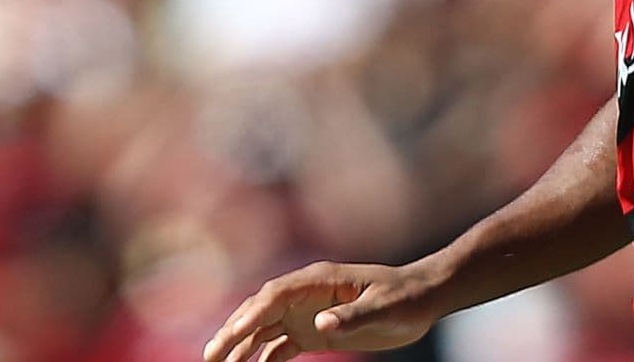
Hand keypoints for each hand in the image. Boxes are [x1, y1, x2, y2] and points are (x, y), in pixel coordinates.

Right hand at [202, 260, 443, 361]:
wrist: (423, 298)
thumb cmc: (406, 298)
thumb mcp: (384, 307)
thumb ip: (353, 316)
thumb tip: (320, 325)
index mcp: (319, 280)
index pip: (275, 294)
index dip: (250, 314)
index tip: (231, 336)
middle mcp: (307, 294)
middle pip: (260, 310)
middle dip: (233, 330)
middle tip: (210, 356)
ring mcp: (308, 312)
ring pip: (264, 328)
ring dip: (241, 345)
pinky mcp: (314, 330)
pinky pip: (279, 344)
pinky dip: (262, 358)